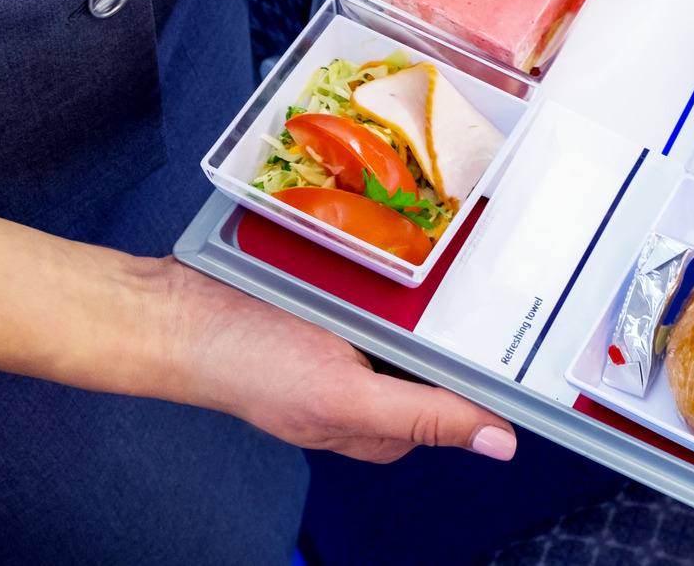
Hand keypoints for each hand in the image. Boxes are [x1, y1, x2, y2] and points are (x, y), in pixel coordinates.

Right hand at [157, 256, 516, 463]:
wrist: (176, 312)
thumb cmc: (247, 364)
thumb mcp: (343, 396)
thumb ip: (423, 418)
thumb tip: (499, 444)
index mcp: (386, 427)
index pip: (466, 401)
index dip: (492, 367)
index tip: (517, 325)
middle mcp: (375, 390)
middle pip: (446, 355)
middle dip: (457, 317)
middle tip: (460, 275)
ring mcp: (354, 347)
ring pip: (418, 315)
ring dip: (424, 284)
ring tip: (414, 255)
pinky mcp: (336, 309)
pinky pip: (381, 288)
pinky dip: (386, 270)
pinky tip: (380, 249)